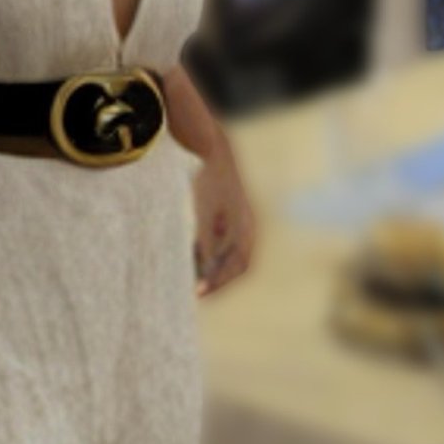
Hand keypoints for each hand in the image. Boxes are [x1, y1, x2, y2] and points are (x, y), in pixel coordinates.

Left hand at [192, 149, 255, 296]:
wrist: (215, 151)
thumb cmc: (209, 182)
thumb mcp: (205, 213)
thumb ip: (207, 242)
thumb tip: (206, 269)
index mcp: (246, 229)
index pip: (237, 267)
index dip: (219, 282)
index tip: (199, 292)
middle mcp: (249, 228)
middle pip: (237, 265)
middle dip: (219, 280)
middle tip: (197, 292)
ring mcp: (243, 222)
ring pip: (232, 255)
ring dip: (217, 268)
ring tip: (195, 278)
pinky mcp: (233, 217)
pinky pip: (227, 243)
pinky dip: (215, 254)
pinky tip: (196, 257)